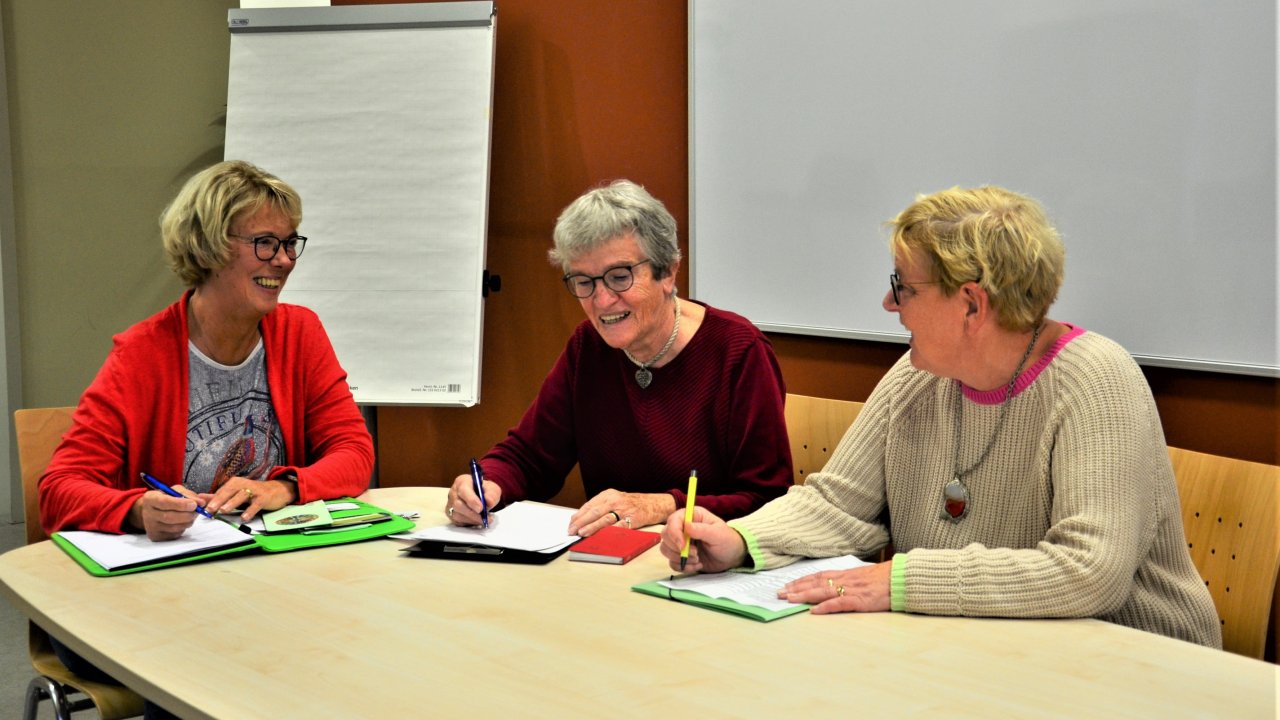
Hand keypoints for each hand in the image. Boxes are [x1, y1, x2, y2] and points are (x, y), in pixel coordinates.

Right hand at [127, 489, 199, 540]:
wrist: (153, 510)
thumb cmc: (166, 498)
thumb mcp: (176, 491)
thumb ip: (190, 495)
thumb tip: (202, 502)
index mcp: (150, 498)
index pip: (164, 502)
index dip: (181, 504)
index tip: (194, 504)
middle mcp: (148, 513)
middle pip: (169, 517)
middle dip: (187, 514)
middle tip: (197, 510)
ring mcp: (151, 526)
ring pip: (174, 527)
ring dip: (188, 521)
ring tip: (191, 515)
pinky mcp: (155, 536)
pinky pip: (174, 534)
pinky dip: (183, 528)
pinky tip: (182, 522)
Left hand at [203, 477, 294, 521]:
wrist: (276, 491)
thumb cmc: (253, 493)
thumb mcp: (235, 493)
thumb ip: (218, 496)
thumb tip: (200, 498)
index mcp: (235, 483)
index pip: (221, 491)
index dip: (212, 499)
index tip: (203, 508)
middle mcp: (244, 484)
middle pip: (229, 491)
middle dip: (219, 499)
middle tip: (210, 508)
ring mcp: (254, 490)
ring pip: (241, 495)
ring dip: (232, 503)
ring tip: (223, 510)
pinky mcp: (264, 498)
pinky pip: (256, 504)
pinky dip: (250, 511)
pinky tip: (244, 518)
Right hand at [447, 473, 500, 525]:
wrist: (481, 496)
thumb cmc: (484, 491)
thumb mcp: (492, 489)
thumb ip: (492, 494)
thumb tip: (489, 502)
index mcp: (462, 482)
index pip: (463, 490)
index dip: (471, 500)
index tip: (481, 508)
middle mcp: (453, 493)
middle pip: (458, 504)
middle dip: (472, 513)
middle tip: (485, 518)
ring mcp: (450, 504)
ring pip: (457, 515)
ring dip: (473, 520)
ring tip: (485, 519)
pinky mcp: (451, 515)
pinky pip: (459, 522)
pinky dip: (470, 523)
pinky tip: (478, 521)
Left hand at [568, 490, 676, 536]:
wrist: (655, 503)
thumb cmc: (633, 504)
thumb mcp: (615, 500)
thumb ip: (600, 507)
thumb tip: (581, 520)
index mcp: (608, 495)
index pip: (589, 505)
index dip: (578, 516)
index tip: (570, 524)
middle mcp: (615, 500)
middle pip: (594, 511)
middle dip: (581, 522)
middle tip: (572, 531)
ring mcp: (624, 509)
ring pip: (605, 519)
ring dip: (592, 527)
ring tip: (582, 533)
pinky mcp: (633, 519)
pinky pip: (619, 526)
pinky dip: (610, 532)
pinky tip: (602, 536)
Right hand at [659, 506, 746, 572]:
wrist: (732, 557)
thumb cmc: (728, 541)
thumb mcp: (718, 534)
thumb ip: (702, 530)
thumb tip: (686, 526)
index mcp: (691, 516)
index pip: (673, 520)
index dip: (674, 533)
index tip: (683, 546)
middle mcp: (683, 528)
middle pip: (665, 535)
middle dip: (678, 548)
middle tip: (696, 553)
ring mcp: (680, 542)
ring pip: (665, 549)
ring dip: (680, 558)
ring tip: (698, 559)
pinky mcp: (681, 556)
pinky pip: (672, 562)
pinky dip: (684, 567)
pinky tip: (698, 565)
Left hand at [776, 561, 891, 613]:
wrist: (901, 578)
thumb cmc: (884, 579)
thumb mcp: (862, 577)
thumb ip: (848, 580)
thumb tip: (833, 585)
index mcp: (845, 574)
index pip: (818, 576)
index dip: (801, 580)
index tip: (787, 585)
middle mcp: (845, 580)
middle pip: (816, 582)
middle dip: (796, 588)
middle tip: (779, 593)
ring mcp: (852, 590)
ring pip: (823, 591)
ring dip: (805, 595)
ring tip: (790, 599)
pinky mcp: (860, 600)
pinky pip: (840, 603)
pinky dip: (826, 607)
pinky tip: (815, 610)